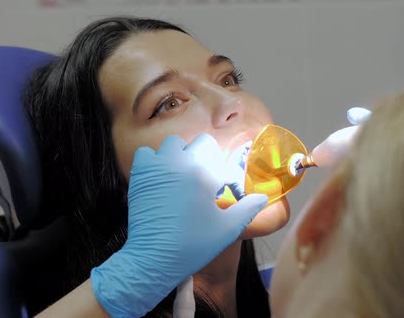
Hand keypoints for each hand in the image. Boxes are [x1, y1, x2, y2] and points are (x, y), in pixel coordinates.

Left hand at [91, 134, 267, 317]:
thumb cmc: (192, 245)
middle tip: (210, 181)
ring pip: (175, 144)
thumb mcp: (228, 229)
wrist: (153, 259)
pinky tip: (163, 178)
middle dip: (211, 159)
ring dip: (183, 156)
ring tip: (186, 177)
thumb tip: (262, 197)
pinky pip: (148, 153)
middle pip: (204, 143)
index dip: (234, 183)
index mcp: (205, 174)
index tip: (233, 197)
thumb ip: (248, 209)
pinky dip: (156, 161)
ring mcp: (158, 165)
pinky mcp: (140, 173)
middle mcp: (181, 162)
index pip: (227, 167)